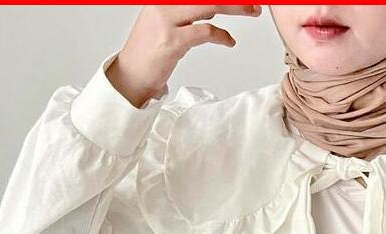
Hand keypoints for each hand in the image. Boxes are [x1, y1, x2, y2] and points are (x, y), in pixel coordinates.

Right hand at [107, 5, 261, 106]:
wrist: (131, 75)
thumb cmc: (151, 52)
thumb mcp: (167, 23)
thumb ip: (188, 12)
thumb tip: (214, 7)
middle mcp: (163, 4)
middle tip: (254, 1)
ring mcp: (166, 21)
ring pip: (208, 5)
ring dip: (235, 7)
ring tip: (251, 11)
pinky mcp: (171, 42)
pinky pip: (205, 32)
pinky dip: (222, 36)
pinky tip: (230, 41)